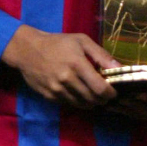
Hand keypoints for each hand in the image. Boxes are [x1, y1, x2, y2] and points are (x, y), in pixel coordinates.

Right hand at [1, 25, 116, 107]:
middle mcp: (67, 79)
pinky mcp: (48, 96)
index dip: (110, 93)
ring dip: (91, 103)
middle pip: (92, 99)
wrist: (27, 50)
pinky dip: (77, 102)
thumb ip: (101, 55)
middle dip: (102, 99)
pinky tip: (80, 95)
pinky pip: (68, 104)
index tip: (113, 92)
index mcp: (78, 64)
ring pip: (81, 104)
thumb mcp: (82, 41)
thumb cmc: (57, 43)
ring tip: (94, 96)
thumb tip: (119, 67)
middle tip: (105, 95)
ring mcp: (57, 89)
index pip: (100, 88)